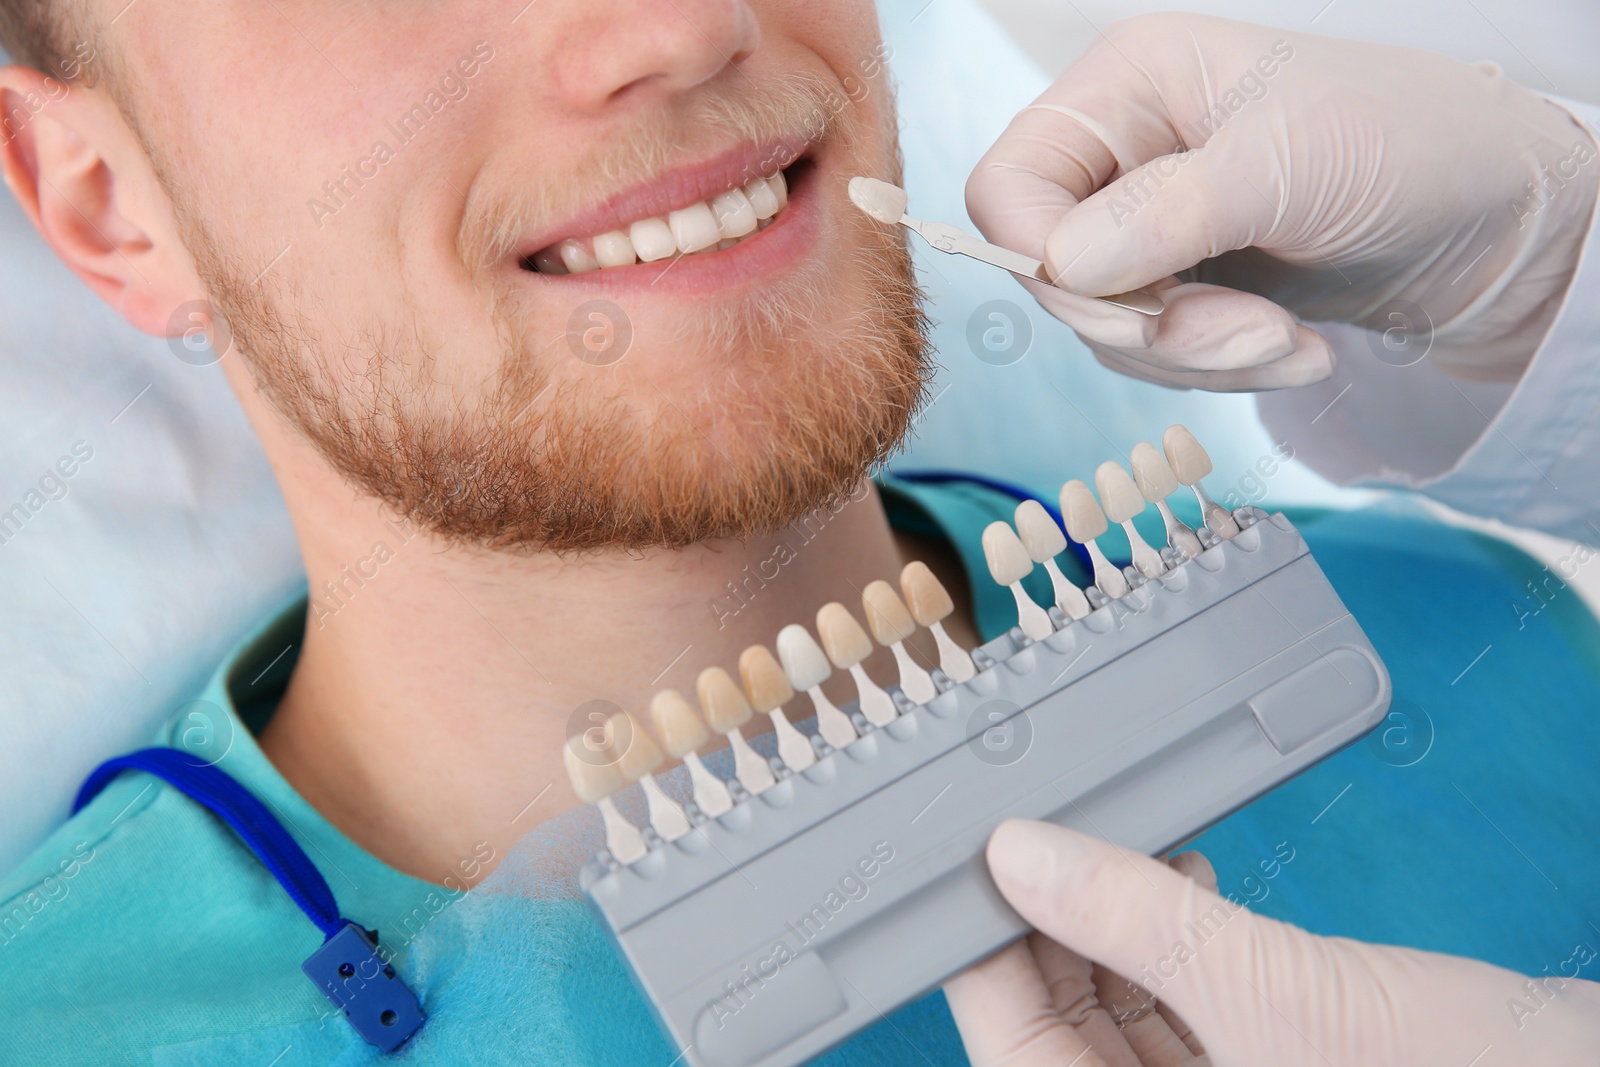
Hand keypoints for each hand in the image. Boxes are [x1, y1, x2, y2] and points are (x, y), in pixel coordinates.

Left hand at [946, 820, 1599, 1065]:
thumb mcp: (1275, 997)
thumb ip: (1140, 921)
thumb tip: (1022, 856)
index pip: (1017, 1052)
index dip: (981, 960)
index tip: (962, 873)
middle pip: (1064, 1027)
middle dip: (1048, 929)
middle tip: (1029, 830)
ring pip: (1125, 1008)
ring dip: (1113, 923)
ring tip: (1102, 837)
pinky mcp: (1278, 1060)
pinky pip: (1190, 1000)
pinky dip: (1176, 937)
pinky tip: (1176, 871)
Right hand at [965, 14, 1599, 390]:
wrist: (1497, 216)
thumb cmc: (1408, 144)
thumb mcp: (1288, 166)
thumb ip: (1167, 213)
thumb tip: (1058, 265)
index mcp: (1126, 87)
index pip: (1009, 185)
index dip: (1042, 261)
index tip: (1130, 313)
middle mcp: (1121, 153)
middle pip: (1051, 271)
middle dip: (1150, 325)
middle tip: (1251, 335)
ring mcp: (1149, 225)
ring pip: (1104, 328)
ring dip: (1198, 358)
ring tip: (1293, 345)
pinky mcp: (1183, 285)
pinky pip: (1155, 354)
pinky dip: (1222, 370)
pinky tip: (1297, 349)